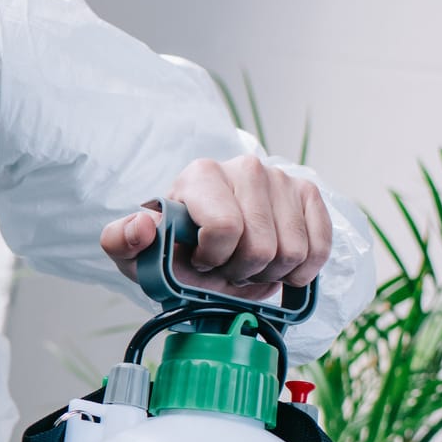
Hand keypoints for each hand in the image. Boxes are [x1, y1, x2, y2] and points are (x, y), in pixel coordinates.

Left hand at [101, 156, 330, 301]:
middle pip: (261, 246)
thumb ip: (121, 241)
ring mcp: (282, 179)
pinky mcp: (309, 195)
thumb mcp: (136, 254)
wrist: (207, 250)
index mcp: (200, 176)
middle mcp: (245, 168)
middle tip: (227, 267)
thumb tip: (142, 226)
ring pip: (293, 252)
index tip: (202, 261)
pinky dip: (300, 270)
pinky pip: (319, 248)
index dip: (215, 258)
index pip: (225, 227)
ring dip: (269, 272)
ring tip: (248, 264)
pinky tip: (277, 266)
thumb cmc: (173, 250)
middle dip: (241, 271)